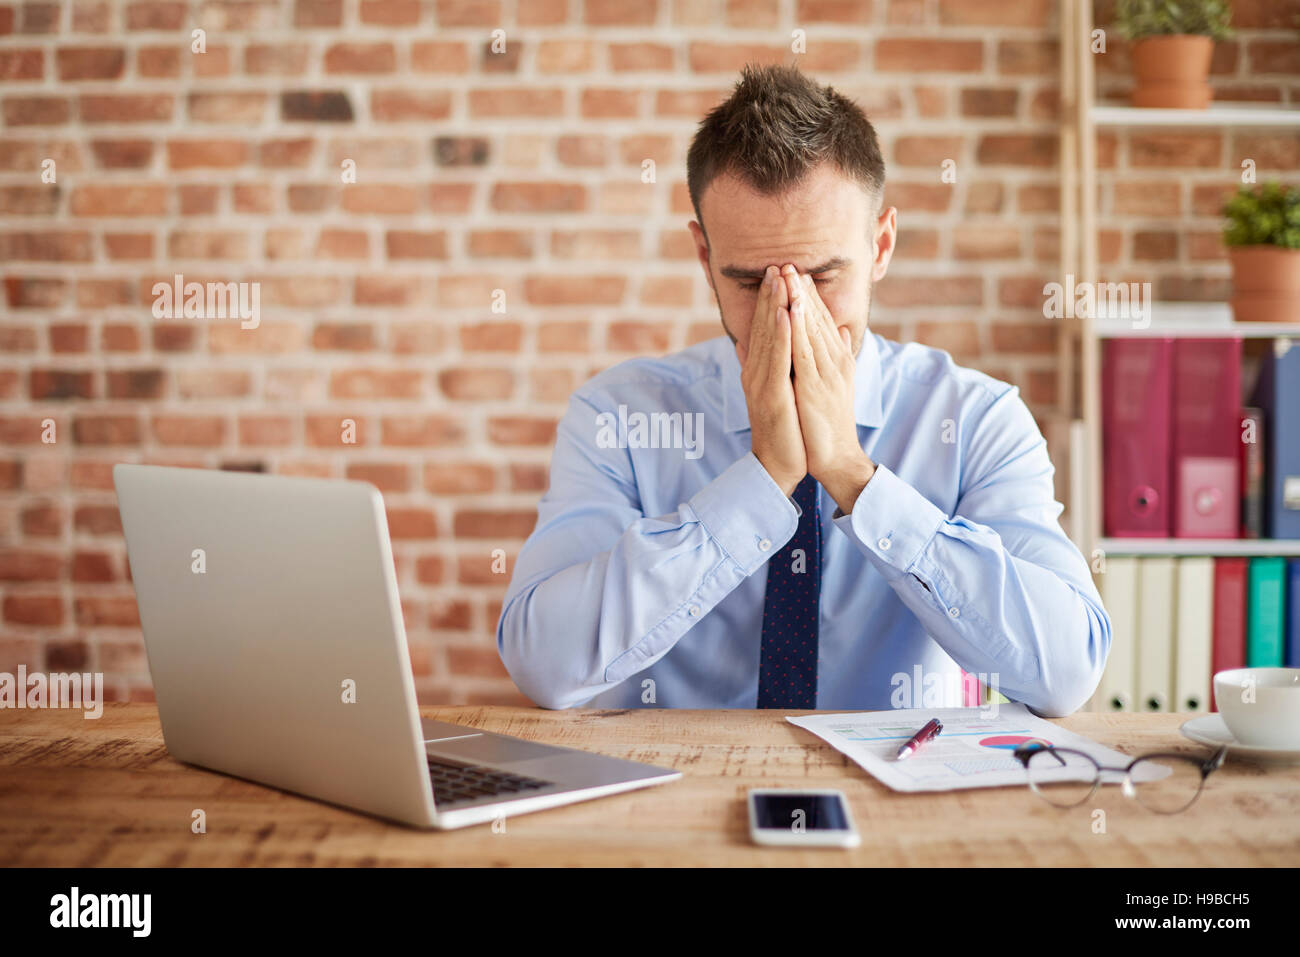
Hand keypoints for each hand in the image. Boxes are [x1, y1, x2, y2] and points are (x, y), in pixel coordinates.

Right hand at [736, 265, 804, 496]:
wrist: (780, 465)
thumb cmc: (787, 431)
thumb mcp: (784, 392)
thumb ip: (779, 367)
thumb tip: (770, 347)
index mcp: (760, 371)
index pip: (766, 329)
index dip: (771, 301)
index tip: (779, 274)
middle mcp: (756, 372)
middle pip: (763, 327)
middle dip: (770, 295)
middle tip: (776, 265)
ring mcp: (761, 383)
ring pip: (768, 337)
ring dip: (774, 306)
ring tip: (780, 279)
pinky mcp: (771, 396)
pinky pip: (777, 360)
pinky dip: (781, 335)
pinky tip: (786, 314)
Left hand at [783, 266, 875, 512]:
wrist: (836, 457)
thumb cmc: (831, 423)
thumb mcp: (835, 383)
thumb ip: (836, 355)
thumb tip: (840, 332)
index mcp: (836, 360)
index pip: (821, 321)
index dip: (809, 295)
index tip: (795, 271)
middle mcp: (834, 361)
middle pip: (816, 319)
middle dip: (802, 290)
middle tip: (788, 261)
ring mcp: (826, 374)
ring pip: (810, 330)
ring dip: (799, 301)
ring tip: (787, 275)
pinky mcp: (814, 388)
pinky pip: (803, 354)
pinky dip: (796, 330)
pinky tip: (789, 311)